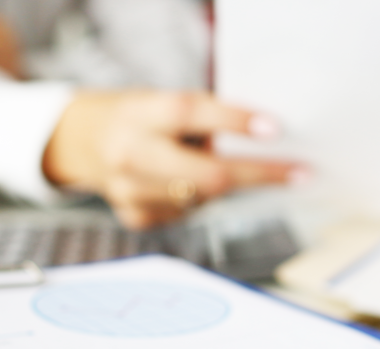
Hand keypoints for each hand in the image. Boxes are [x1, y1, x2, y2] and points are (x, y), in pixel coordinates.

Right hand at [43, 91, 302, 229]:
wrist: (80, 141)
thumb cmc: (138, 116)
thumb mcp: (161, 102)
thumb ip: (201, 120)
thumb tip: (260, 140)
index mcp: (140, 114)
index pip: (190, 115)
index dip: (234, 121)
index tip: (275, 128)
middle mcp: (130, 154)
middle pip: (205, 174)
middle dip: (258, 174)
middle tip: (299, 173)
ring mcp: (130, 191)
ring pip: (202, 197)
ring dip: (225, 183)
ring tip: (215, 161)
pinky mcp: (135, 216)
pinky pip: (187, 212)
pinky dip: (199, 197)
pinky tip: (184, 182)